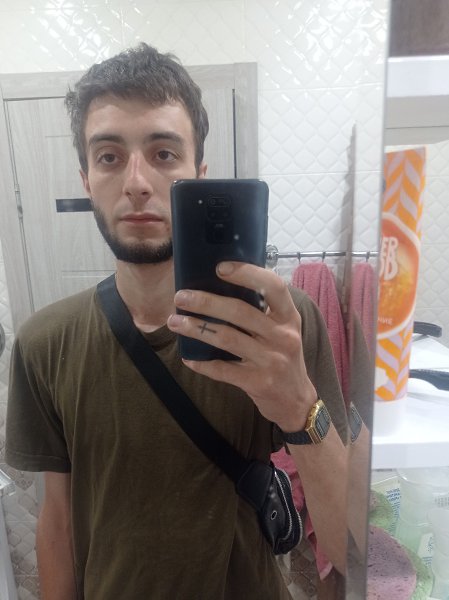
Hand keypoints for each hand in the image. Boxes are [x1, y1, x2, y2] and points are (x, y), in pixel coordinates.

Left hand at [167, 261, 316, 430]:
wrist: (296, 401)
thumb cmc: (283, 358)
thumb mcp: (283, 330)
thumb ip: (262, 312)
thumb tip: (219, 287)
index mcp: (289, 317)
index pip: (273, 286)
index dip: (247, 273)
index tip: (219, 267)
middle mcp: (283, 336)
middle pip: (240, 311)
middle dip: (206, 301)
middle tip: (181, 297)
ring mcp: (272, 360)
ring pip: (227, 338)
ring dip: (196, 328)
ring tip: (175, 322)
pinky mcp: (259, 383)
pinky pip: (223, 370)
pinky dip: (202, 363)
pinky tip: (187, 357)